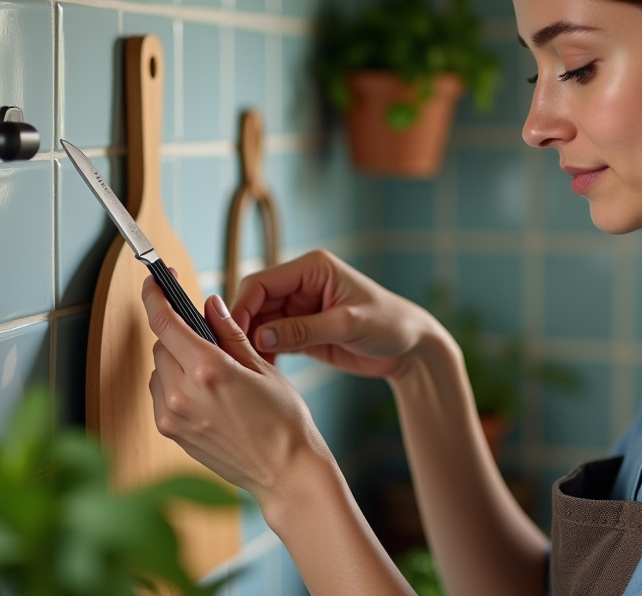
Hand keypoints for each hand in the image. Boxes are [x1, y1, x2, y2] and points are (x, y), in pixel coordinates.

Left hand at [141, 271, 327, 502]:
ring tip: (212, 371)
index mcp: (208, 370)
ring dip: (176, 360)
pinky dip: (174, 384)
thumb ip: (231, 334)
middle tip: (206, 335)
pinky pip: (160, 394)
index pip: (165, 322)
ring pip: (159, 369)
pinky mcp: (171, 434)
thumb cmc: (284, 422)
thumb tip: (211, 304)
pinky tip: (205, 392)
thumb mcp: (263, 368)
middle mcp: (182, 394)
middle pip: (162, 344)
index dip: (156, 295)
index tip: (156, 281)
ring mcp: (173, 417)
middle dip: (179, 332)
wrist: (284, 473)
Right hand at [229, 250, 444, 380]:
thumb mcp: (348, 325)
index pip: (261, 282)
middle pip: (256, 303)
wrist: (411, 348)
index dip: (242, 307)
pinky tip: (264, 373)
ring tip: (248, 369)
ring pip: (260, 324)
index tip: (231, 335)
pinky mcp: (303, 332)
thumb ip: (304, 329)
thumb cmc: (389, 324)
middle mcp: (302, 285)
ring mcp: (301, 309)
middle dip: (243, 329)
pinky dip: (265, 355)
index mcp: (312, 268)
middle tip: (235, 358)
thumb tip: (260, 336)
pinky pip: (273, 341)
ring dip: (252, 344)